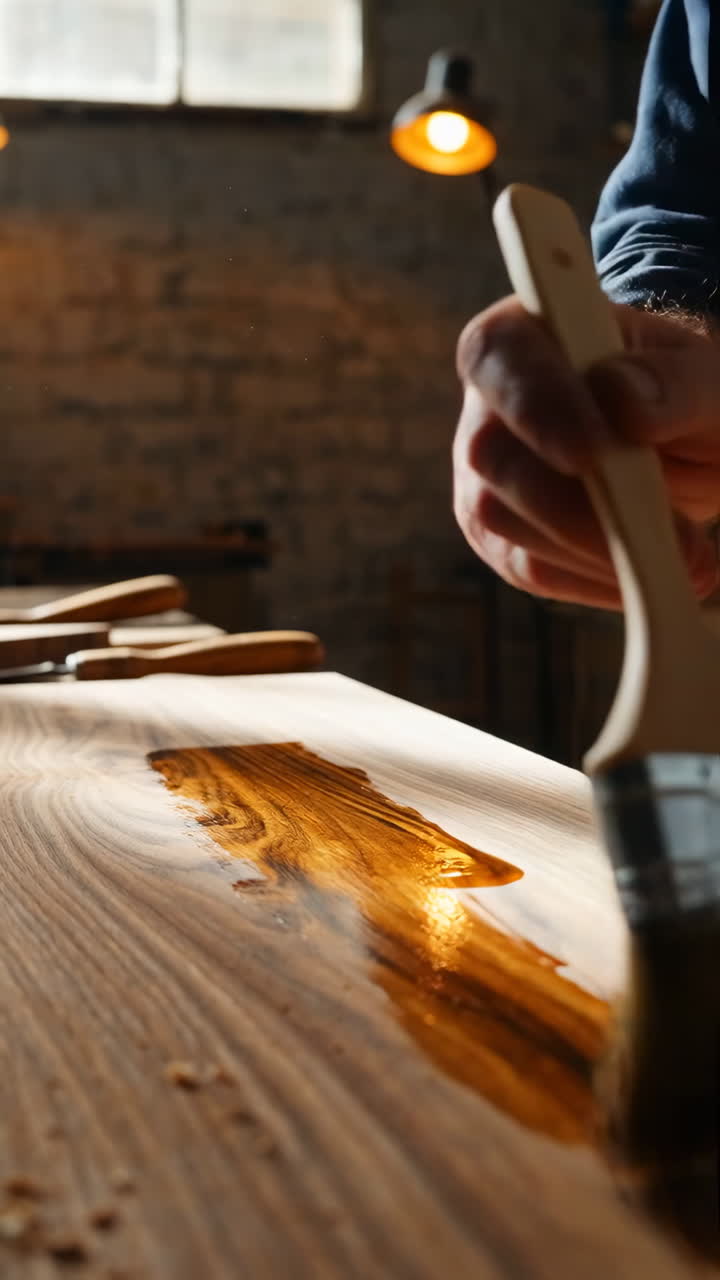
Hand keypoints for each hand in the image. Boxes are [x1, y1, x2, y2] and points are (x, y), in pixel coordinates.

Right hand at [453, 297, 719, 607]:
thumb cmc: (685, 392)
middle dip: (580, 509)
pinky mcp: (496, 537)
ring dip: (595, 552)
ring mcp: (482, 477)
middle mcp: (485, 407)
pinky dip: (593, 580)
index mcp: (521, 337)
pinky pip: (529, 568)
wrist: (680, 439)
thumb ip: (678, 381)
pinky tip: (649, 574)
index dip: (533, 406)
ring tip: (686, 562)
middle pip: (495, 459)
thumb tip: (627, 404)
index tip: (590, 454)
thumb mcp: (707, 376)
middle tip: (671, 539)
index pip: (496, 358)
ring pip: (504, 522)